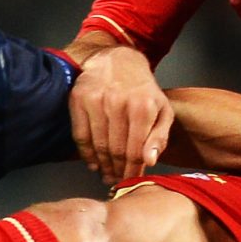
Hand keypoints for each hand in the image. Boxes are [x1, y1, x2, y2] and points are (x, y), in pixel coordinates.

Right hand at [69, 43, 173, 186]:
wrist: (118, 61)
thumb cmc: (143, 90)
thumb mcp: (162, 110)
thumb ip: (159, 137)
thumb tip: (149, 161)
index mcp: (143, 107)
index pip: (135, 150)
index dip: (132, 170)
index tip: (130, 180)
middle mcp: (118, 103)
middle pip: (115, 150)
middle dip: (116, 170)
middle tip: (115, 180)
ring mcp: (96, 100)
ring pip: (98, 144)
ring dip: (102, 165)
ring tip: (105, 174)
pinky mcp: (78, 99)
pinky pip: (80, 135)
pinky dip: (85, 153)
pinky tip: (92, 163)